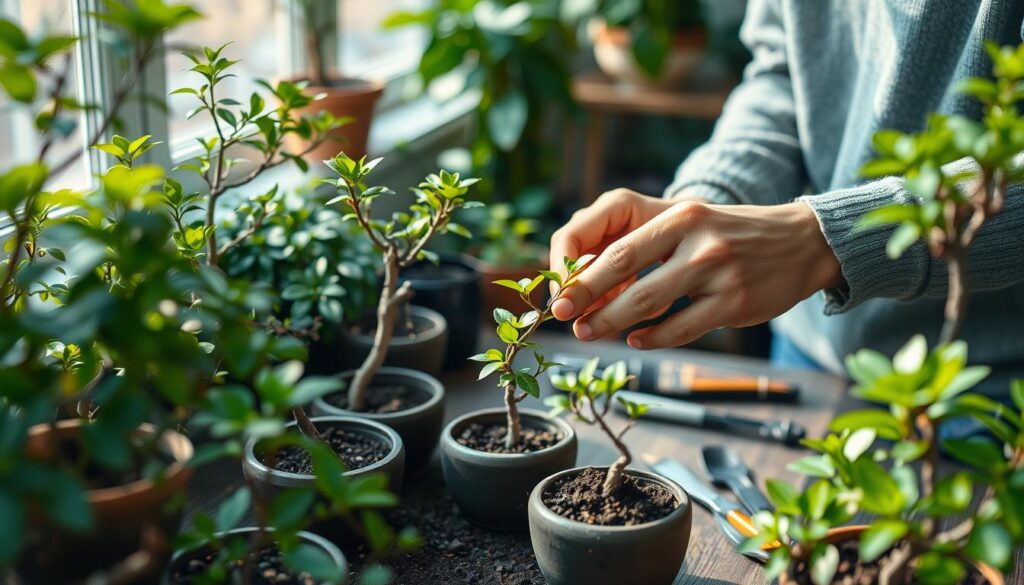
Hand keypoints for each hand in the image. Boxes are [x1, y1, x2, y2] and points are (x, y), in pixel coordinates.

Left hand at [549, 189, 842, 348]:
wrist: (799, 243)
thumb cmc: (726, 236)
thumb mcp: (687, 222)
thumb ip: (642, 245)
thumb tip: (584, 282)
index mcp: (677, 213)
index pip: (613, 241)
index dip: (580, 269)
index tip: (560, 291)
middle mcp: (696, 237)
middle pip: (623, 268)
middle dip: (585, 296)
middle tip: (562, 317)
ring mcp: (717, 271)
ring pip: (648, 303)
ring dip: (611, 322)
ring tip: (590, 333)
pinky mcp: (735, 303)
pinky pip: (682, 328)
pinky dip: (652, 338)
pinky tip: (636, 340)